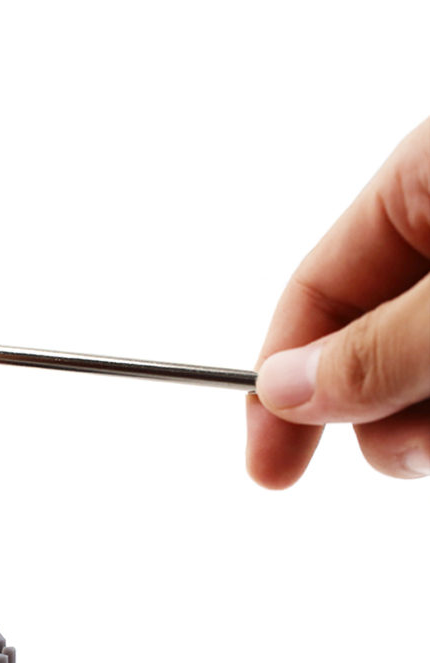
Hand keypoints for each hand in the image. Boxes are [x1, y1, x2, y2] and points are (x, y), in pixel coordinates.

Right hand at [247, 118, 429, 487]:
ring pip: (422, 377)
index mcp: (429, 180)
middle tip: (408, 451)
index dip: (279, 381)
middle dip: (375, 412)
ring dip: (429, 423)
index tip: (266, 463)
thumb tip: (286, 390)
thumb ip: (381, 346)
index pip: (314, 290)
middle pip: (368, 342)